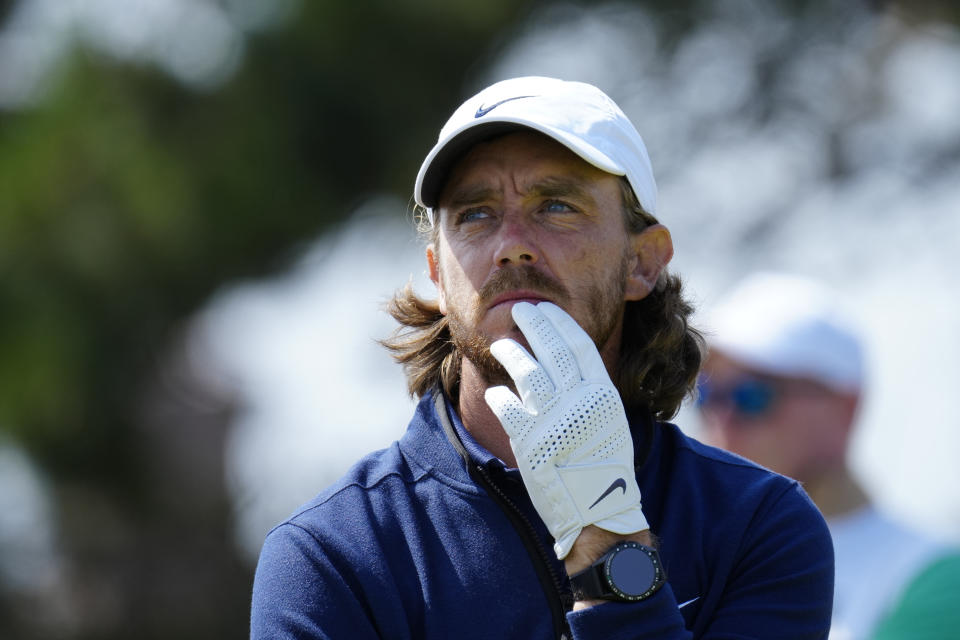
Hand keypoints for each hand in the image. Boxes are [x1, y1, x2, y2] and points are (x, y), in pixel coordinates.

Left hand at [484, 301, 648, 558]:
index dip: (560, 324)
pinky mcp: (531, 442)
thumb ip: (589, 392)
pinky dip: (499, 397)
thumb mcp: (610, 422)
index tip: (547, 310)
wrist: (598, 510)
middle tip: (520, 309)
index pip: (579, 346)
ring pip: (528, 373)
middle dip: (535, 324)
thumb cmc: (604, 467)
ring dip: (511, 353)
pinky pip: (508, 408)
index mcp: (603, 395)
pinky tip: (495, 394)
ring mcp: (554, 420)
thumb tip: (565, 363)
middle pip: (553, 350)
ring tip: (501, 344)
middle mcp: (580, 402)